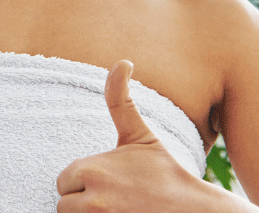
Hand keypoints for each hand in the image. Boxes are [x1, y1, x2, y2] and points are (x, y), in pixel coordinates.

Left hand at [56, 61, 202, 211]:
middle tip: (117, 198)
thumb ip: (120, 100)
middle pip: (65, 204)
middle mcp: (91, 200)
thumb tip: (123, 61)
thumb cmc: (165, 172)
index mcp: (91, 170)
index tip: (111, 181)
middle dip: (84, 201)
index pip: (64, 181)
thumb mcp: (140, 134)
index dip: (83, 181)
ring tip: (118, 208)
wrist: (194, 212)